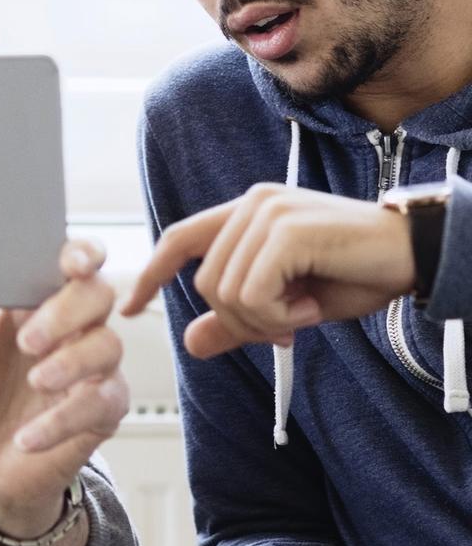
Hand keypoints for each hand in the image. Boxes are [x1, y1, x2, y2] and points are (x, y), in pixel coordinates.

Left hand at [0, 240, 127, 537]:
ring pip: (109, 344)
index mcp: (33, 302)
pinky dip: (62, 420)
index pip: (71, 261)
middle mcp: (69, 329)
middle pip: (98, 294)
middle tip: (28, 339)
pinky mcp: (100, 413)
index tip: (72, 260)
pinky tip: (27, 437)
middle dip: (68, 309)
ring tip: (35, 381)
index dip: (82, 252)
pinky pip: (100, 403)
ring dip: (72, 361)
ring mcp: (89, 370)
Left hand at [122, 184, 415, 357]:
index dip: (152, 275)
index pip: (180, 239)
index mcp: (247, 213)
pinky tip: (311, 306)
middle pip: (206, 284)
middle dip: (242, 320)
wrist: (413, 257)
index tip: (132, 309)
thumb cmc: (355, 274)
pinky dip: (279, 316)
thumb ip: (239, 320)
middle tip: (288, 325)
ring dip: (266, 320)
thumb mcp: (288, 306)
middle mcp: (252, 204)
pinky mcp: (285, 231)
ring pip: (226, 292)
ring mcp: (267, 212)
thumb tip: (190, 342)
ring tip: (305, 309)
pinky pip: (252, 294)